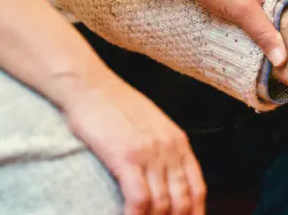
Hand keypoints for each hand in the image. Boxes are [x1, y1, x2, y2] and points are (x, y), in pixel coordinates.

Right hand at [60, 74, 205, 214]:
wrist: (90, 85)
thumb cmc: (114, 104)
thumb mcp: (151, 123)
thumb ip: (162, 148)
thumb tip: (166, 174)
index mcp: (178, 142)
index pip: (197, 187)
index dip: (196, 212)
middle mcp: (169, 149)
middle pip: (183, 200)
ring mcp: (150, 154)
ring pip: (163, 204)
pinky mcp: (127, 157)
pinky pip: (139, 199)